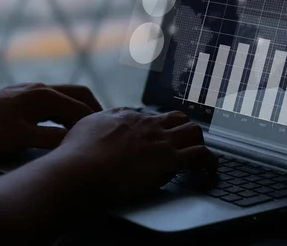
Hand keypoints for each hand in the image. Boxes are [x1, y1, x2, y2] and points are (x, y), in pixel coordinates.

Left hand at [0, 83, 101, 155]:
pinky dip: (61, 111)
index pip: (80, 108)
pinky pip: (49, 101)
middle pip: (77, 94)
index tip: (107, 136)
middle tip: (103, 128)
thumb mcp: (23, 139)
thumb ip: (53, 139)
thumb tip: (78, 142)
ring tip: (84, 129)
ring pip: (62, 97)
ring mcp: (26, 90)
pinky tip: (57, 125)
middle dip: (92, 109)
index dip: (95, 122)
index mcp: (44, 95)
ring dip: (76, 110)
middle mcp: (38, 88)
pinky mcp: (16, 97)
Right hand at [54, 107, 217, 200]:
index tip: (158, 136)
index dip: (157, 127)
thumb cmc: (77, 154)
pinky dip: (210, 162)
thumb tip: (99, 123)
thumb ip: (97, 123)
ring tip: (198, 154)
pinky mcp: (170, 160)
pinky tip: (209, 170)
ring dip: (197, 142)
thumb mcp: (85, 127)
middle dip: (182, 129)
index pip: (151, 117)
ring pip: (194, 130)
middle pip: (177, 118)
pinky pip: (201, 155)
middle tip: (182, 143)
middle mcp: (148, 125)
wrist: (82, 169)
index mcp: (127, 117)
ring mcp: (161, 141)